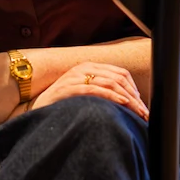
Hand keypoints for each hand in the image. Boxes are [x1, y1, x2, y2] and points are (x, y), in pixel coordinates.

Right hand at [29, 62, 147, 119]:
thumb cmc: (62, 105)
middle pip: (118, 78)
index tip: (142, 105)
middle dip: (135, 96)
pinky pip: (95, 90)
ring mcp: (74, 77)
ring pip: (110, 83)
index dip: (134, 88)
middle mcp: (82, 68)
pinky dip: (112, 96)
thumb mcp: (83, 94)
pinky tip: (122, 104)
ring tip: (138, 111)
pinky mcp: (68, 88)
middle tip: (144, 112)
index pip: (120, 73)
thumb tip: (127, 102)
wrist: (35, 112)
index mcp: (88, 67)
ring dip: (128, 99)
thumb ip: (100, 91)